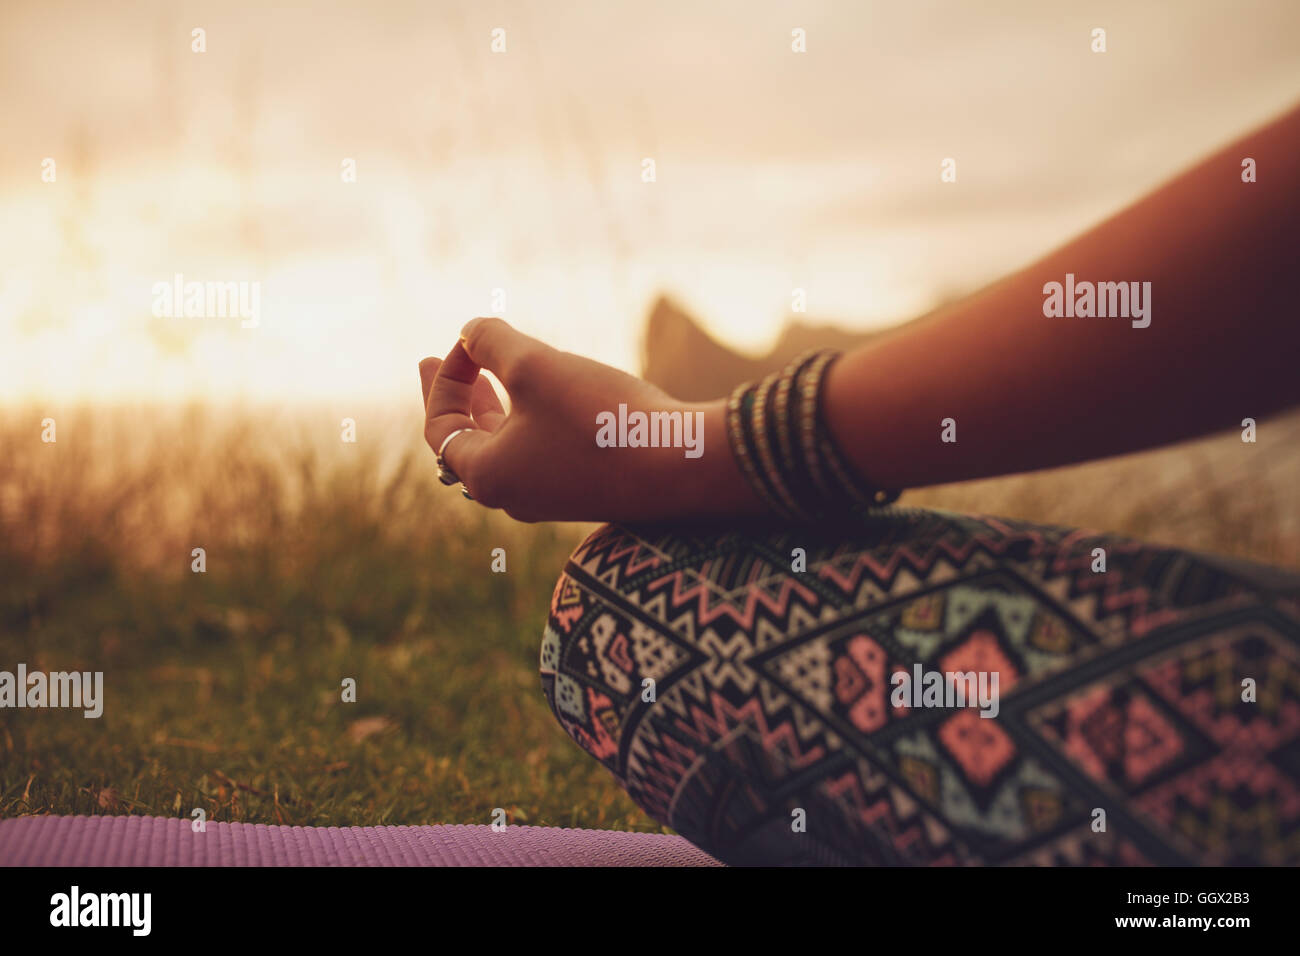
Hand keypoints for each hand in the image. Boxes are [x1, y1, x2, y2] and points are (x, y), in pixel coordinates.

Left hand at [420, 318, 760, 522]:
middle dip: (456, 393)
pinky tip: (543, 396)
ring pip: (504, 447)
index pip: (441, 426)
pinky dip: (527, 419)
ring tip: (486, 372)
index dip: (446, 377)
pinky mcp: (586, 491)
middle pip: (466, 441)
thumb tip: (472, 331)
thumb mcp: (537, 366)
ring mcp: (551, 498)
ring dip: (492, 405)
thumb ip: (493, 342)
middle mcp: (512, 497)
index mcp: (487, 476)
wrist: (684, 466)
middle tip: (436, 357)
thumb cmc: (602, 418)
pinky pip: (538, 454)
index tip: (470, 339)